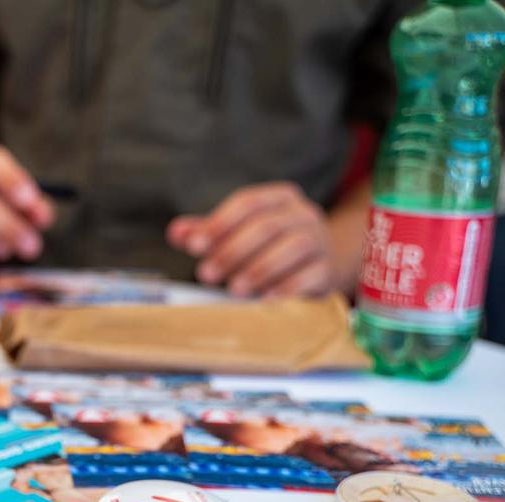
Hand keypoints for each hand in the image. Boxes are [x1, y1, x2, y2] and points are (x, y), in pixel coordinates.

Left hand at [168, 182, 335, 297]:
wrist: (318, 265)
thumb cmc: (268, 246)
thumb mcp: (237, 234)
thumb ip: (206, 232)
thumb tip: (176, 233)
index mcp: (278, 198)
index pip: (247, 203)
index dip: (219, 223)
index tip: (193, 246)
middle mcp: (303, 213)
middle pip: (267, 226)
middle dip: (232, 251)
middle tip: (206, 275)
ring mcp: (320, 239)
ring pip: (293, 247)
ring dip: (260, 269)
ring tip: (234, 290)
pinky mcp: (328, 268)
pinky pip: (312, 274)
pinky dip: (288, 286)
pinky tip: (265, 299)